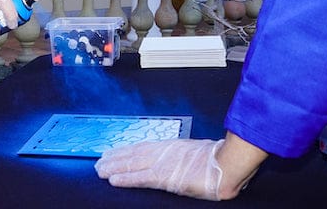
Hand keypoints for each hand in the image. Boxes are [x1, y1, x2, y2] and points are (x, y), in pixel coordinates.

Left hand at [95, 139, 223, 200]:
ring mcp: (163, 163)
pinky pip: (140, 178)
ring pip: (132, 165)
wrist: (226, 165)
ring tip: (100, 170)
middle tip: (100, 162)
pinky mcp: (165, 177)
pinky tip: (113, 180)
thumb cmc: (217, 160)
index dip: (126, 150)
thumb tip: (179, 160)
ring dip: (115, 168)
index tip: (114, 152)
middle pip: (133, 154)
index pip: (143, 147)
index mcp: (171, 146)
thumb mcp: (196, 152)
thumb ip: (183, 156)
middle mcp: (163, 152)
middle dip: (116, 158)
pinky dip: (126, 178)